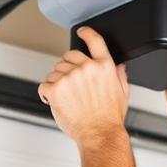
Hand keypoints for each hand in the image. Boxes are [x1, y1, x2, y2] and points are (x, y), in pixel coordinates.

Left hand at [38, 27, 129, 144]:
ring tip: (66, 97)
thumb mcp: (122, 93)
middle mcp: (87, 68)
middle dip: (68, 68)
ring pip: (55, 71)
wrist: (99, 134)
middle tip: (71, 84)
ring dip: (57, 82)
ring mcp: (70, 77)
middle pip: (69, 56)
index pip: (95, 41)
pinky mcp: (55, 89)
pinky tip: (55, 101)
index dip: (86, 33)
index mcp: (104, 67)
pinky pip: (45, 85)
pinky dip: (47, 94)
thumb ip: (119, 76)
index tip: (82, 31)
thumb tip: (119, 67)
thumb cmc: (109, 118)